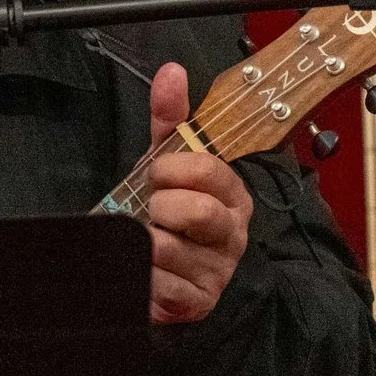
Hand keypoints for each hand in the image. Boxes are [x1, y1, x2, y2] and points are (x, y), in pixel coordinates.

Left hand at [142, 61, 254, 325]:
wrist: (166, 274)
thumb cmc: (170, 214)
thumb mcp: (168, 163)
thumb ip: (170, 120)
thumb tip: (171, 73)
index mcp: (232, 195)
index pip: (208, 170)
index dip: (171, 169)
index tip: (156, 175)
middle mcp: (232, 233)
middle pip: (196, 212)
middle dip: (160, 207)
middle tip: (150, 210)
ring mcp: (217, 270)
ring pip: (170, 249)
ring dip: (144, 241)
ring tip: (145, 238)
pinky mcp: (197, 301)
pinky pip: (161, 284)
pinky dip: (143, 274)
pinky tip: (143, 268)